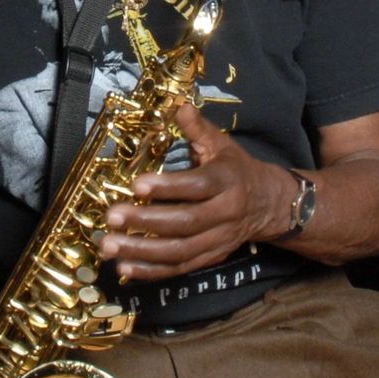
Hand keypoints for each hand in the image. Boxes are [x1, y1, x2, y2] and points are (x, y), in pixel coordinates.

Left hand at [100, 103, 292, 281]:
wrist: (268, 205)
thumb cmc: (237, 170)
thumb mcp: (222, 145)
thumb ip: (198, 128)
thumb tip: (177, 105)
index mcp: (227, 181)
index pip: (197, 186)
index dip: (168, 187)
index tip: (136, 185)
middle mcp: (225, 213)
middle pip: (185, 222)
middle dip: (146, 221)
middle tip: (112, 217)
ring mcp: (218, 240)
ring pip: (180, 251)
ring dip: (142, 251)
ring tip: (110, 245)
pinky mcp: (210, 258)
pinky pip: (180, 268)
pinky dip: (152, 271)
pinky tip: (125, 268)